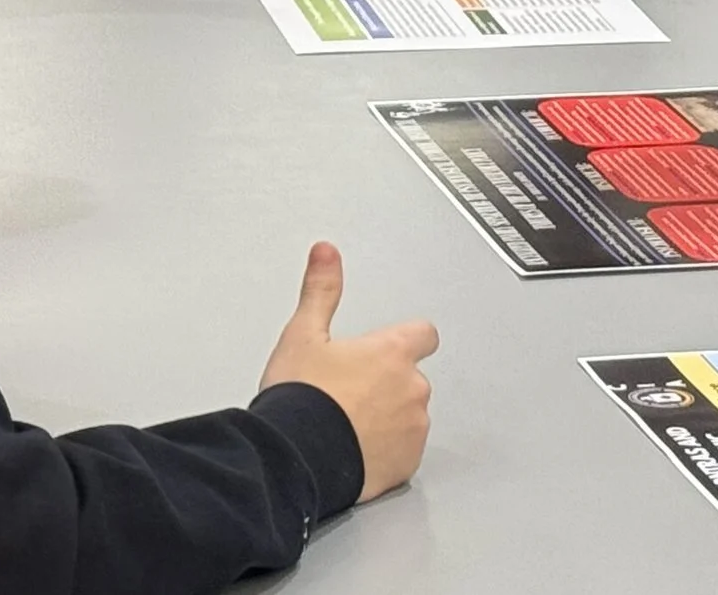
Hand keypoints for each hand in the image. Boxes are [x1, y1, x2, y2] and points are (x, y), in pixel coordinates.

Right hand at [259, 243, 436, 503]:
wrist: (294, 459)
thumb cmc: (300, 400)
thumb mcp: (302, 335)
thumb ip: (321, 291)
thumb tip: (326, 253)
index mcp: (392, 352)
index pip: (423, 334)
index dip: (407, 339)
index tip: (388, 349)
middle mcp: (412, 388)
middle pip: (411, 379)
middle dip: (388, 384)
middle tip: (349, 394)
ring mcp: (413, 428)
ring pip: (408, 417)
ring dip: (388, 419)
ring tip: (347, 425)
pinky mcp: (407, 464)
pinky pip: (403, 453)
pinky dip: (386, 452)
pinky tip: (355, 451)